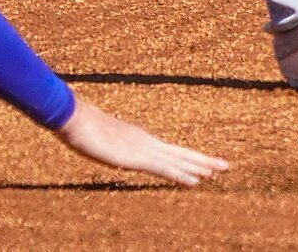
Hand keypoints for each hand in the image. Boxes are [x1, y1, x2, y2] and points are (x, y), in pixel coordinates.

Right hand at [52, 98, 228, 187]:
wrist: (71, 116)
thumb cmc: (79, 124)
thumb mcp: (97, 138)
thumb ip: (106, 141)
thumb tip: (102, 141)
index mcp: (138, 138)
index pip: (169, 150)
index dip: (188, 157)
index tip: (206, 164)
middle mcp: (145, 142)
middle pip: (179, 153)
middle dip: (203, 160)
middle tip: (226, 166)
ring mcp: (142, 149)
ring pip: (177, 160)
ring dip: (198, 167)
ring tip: (219, 172)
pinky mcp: (135, 157)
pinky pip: (163, 169)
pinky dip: (181, 174)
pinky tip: (195, 181)